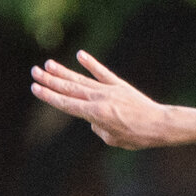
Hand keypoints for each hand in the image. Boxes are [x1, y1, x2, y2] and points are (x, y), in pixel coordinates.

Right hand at [30, 51, 175, 149]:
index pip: (66, 103)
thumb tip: (93, 118)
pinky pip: (103, 73)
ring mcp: (109, 90)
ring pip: (81, 79)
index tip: (35, 88)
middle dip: (50, 81)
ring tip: (47, 64)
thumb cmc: (138, 137)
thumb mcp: (113, 139)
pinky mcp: (120, 85)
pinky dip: (92, 64)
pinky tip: (81, 55)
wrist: (161, 124)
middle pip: (69, 88)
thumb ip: (98, 128)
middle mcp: (99, 99)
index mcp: (95, 114)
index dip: (49, 96)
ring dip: (63, 72)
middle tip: (33, 71)